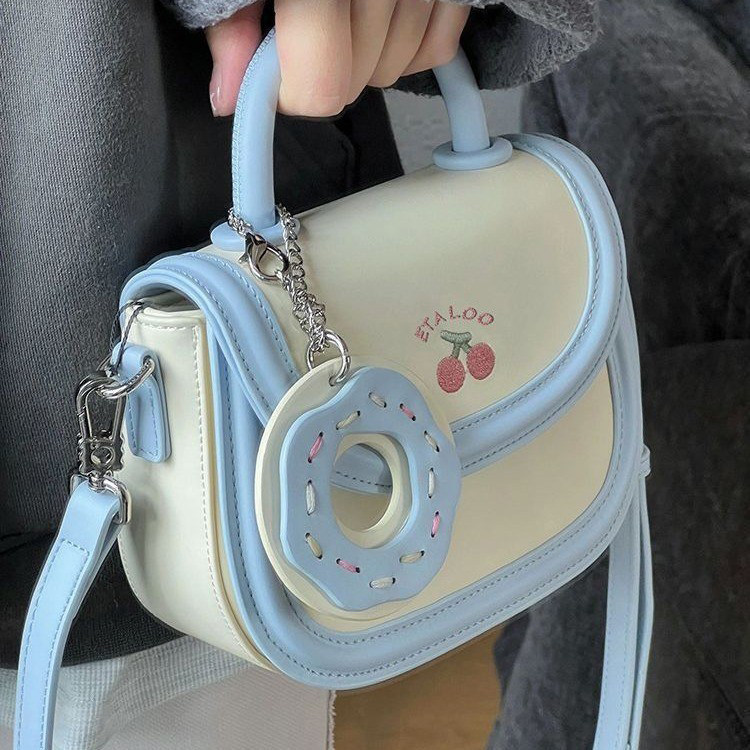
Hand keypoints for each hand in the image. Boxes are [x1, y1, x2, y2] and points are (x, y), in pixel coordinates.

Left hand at [206, 0, 469, 116]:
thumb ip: (230, 21)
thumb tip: (228, 94)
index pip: (321, 85)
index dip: (292, 94)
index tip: (274, 77)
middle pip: (357, 80)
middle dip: (325, 72)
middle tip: (303, 34)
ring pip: (397, 66)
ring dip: (366, 57)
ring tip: (342, 16)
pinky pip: (438, 44)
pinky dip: (410, 44)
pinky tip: (382, 15)